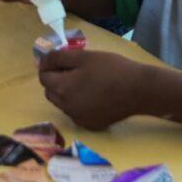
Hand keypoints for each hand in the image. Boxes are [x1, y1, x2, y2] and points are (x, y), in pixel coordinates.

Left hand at [36, 48, 155, 129]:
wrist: (139, 90)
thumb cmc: (111, 69)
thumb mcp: (84, 56)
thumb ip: (59, 57)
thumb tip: (43, 60)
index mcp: (62, 89)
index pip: (43, 76)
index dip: (50, 66)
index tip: (62, 59)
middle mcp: (66, 108)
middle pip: (51, 91)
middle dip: (57, 80)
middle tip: (75, 69)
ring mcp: (78, 119)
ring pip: (63, 103)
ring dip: (67, 92)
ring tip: (86, 81)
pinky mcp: (91, 125)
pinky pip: (77, 113)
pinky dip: (80, 104)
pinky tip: (96, 95)